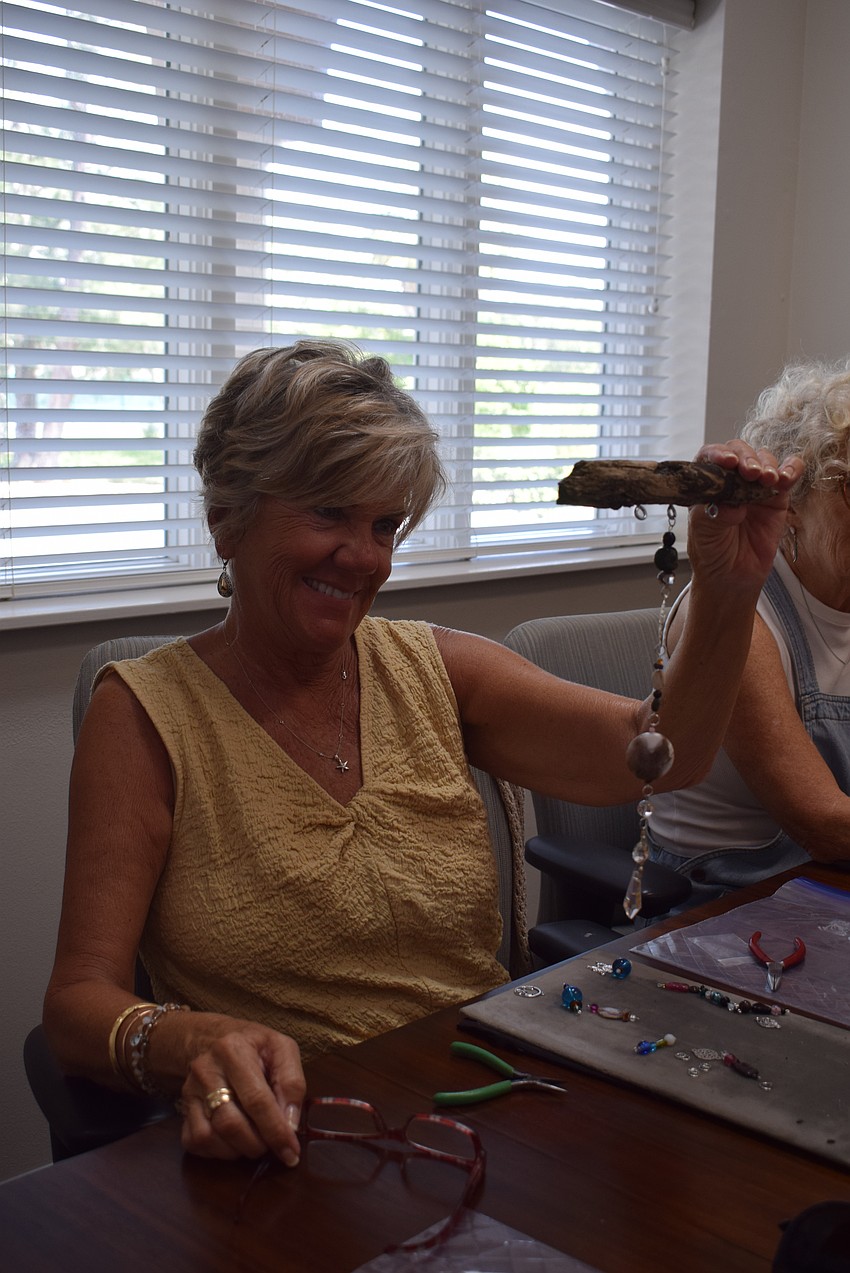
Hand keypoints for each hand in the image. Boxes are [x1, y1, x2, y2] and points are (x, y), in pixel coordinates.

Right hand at [178, 1021, 304, 1164]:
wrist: (214, 1038)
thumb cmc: (254, 1046)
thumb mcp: (282, 1049)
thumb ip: (292, 1082)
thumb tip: (290, 1124)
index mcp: (234, 1050)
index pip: (256, 1099)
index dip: (276, 1131)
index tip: (291, 1152)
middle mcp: (206, 1070)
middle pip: (229, 1123)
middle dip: (257, 1144)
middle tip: (273, 1145)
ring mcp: (190, 1091)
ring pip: (209, 1137)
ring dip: (238, 1150)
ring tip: (254, 1141)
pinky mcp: (183, 1108)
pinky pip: (195, 1142)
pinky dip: (217, 1152)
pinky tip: (234, 1141)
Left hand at [686, 442, 802, 592]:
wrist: (731, 578)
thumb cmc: (711, 553)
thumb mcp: (704, 535)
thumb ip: (713, 516)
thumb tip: (732, 504)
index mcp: (706, 483)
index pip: (709, 457)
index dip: (718, 453)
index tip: (727, 462)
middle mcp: (730, 480)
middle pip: (740, 452)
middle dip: (747, 457)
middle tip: (750, 473)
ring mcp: (754, 487)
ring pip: (764, 460)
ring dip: (768, 464)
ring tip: (767, 480)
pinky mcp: (777, 498)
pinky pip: (788, 475)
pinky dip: (791, 469)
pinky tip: (786, 477)